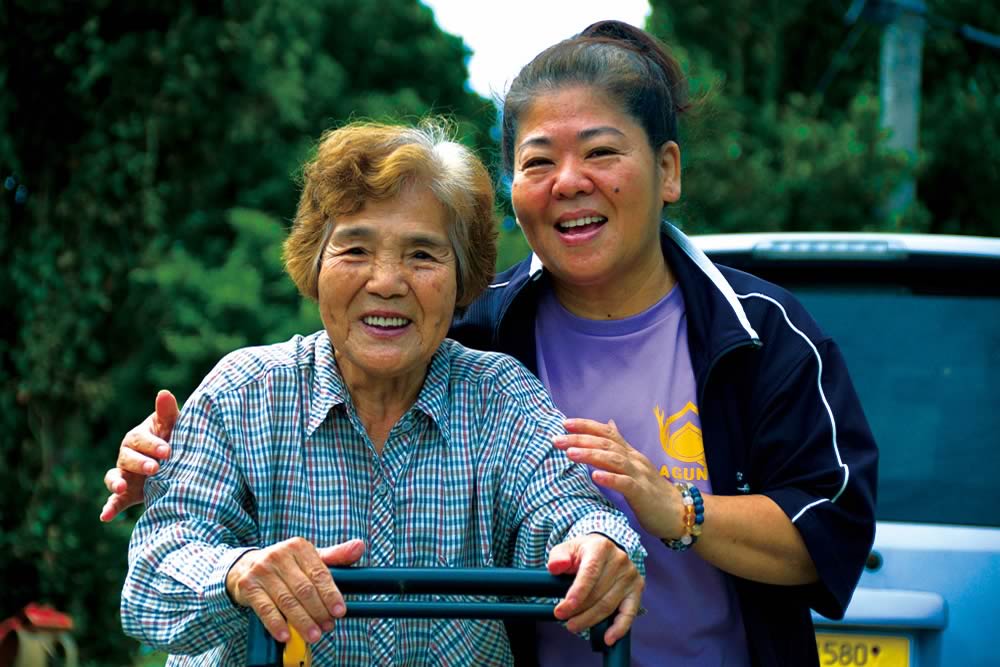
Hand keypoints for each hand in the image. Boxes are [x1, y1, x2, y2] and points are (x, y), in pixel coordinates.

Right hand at [99, 389, 178, 521]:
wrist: (180, 462)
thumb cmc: (175, 438)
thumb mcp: (173, 425)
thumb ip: (167, 412)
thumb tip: (164, 392)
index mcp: (138, 438)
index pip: (140, 440)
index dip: (152, 445)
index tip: (167, 450)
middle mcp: (128, 456)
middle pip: (127, 458)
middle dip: (140, 463)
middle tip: (155, 469)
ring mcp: (126, 475)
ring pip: (115, 477)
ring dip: (116, 483)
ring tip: (121, 488)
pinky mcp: (128, 494)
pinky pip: (115, 501)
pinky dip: (109, 508)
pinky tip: (105, 516)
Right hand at [227, 538, 365, 643]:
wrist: (246, 566)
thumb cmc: (286, 564)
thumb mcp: (309, 557)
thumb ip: (335, 556)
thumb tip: (359, 547)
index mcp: (299, 547)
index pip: (319, 573)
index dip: (331, 594)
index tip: (340, 611)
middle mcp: (279, 555)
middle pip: (304, 589)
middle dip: (318, 611)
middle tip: (327, 626)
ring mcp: (262, 571)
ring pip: (287, 601)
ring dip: (301, 621)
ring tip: (313, 635)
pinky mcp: (248, 586)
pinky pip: (265, 609)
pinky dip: (276, 624)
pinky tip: (286, 635)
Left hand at [547, 533, 642, 645]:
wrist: (604, 549)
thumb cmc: (583, 552)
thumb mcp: (567, 548)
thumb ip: (558, 557)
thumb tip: (555, 567)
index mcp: (601, 548)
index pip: (589, 574)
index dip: (576, 595)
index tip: (561, 610)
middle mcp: (619, 560)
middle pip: (598, 593)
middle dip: (579, 611)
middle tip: (563, 619)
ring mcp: (630, 575)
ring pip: (609, 605)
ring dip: (590, 620)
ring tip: (574, 625)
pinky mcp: (637, 588)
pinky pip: (629, 612)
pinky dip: (619, 628)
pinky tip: (608, 638)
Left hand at [555, 418, 684, 539]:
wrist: (680, 513)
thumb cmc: (654, 492)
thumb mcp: (636, 465)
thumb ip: (621, 447)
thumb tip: (609, 423)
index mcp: (630, 454)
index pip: (607, 433)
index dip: (586, 426)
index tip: (564, 423)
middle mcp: (634, 460)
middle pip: (606, 444)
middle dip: (580, 439)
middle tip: (557, 439)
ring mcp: (640, 475)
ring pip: (614, 460)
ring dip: (591, 455)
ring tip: (570, 453)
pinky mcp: (643, 494)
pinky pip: (626, 484)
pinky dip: (610, 478)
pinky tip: (595, 476)